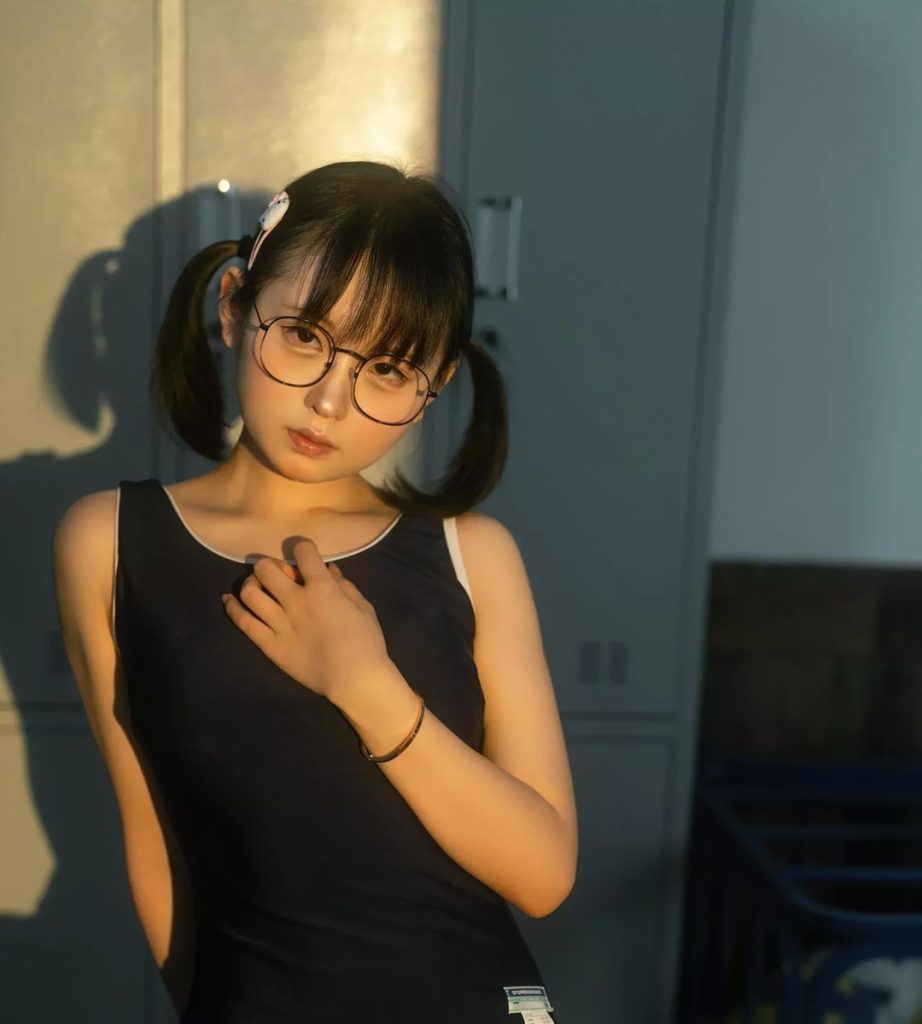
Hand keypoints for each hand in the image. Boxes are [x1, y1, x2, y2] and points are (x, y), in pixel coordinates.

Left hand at [220, 538, 390, 700]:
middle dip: (271, 565)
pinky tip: (228, 600)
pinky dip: (232, 608)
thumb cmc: (367, 643)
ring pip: (250, 592)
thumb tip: (330, 569)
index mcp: (322, 588)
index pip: (303, 553)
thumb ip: (345, 586)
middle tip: (277, 573)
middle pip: (267, 569)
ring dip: (251, 583)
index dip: (303, 547)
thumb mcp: (363, 608)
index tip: (304, 552)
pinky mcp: (269, 645)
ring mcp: (279, 623)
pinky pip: (244, 622)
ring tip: (257, 586)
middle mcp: (296, 600)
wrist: (356, 680)